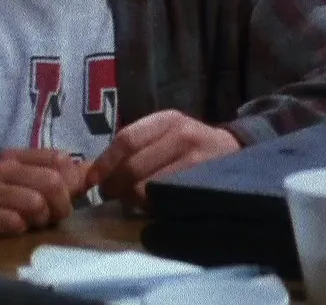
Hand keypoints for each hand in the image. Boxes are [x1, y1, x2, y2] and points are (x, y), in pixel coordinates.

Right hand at [0, 148, 88, 237]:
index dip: (72, 183)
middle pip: (52, 182)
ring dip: (40, 219)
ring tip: (33, 222)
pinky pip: (13, 221)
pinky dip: (20, 228)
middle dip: (60, 205)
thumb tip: (96, 171)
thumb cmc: (4, 203)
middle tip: (53, 217)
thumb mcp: (34, 184)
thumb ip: (66, 177)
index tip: (67, 198)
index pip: (60, 160)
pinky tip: (15, 228)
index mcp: (17, 155)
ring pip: (35, 202)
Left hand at [88, 110, 241, 209]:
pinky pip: (166, 200)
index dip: (105, 162)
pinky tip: (151, 204)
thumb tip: (98, 173)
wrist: (233, 151)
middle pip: (133, 166)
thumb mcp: (167, 132)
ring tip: (131, 199)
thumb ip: (137, 145)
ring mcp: (196, 161)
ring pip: (147, 187)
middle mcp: (184, 135)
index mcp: (168, 120)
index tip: (92, 180)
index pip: (126, 139)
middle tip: (110, 195)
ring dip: (132, 198)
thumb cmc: (189, 144)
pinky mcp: (203, 184)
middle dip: (115, 186)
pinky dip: (152, 206)